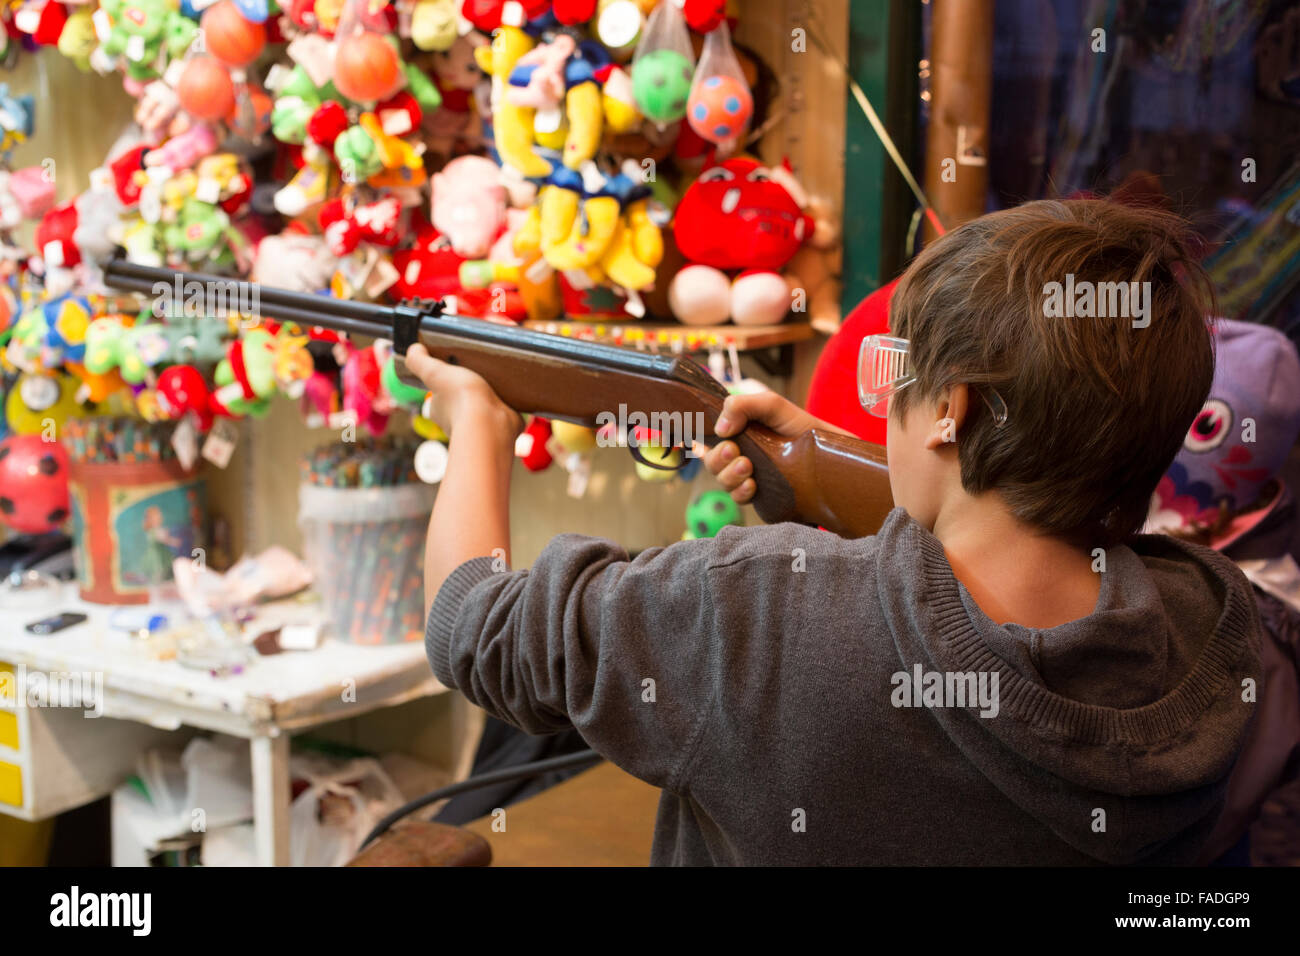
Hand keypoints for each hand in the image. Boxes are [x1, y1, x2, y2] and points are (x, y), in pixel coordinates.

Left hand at [404, 343, 522, 439]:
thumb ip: (419, 362)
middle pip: (465, 400)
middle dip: (472, 388)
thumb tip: (413, 348)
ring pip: (487, 405)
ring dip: (493, 394)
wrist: (491, 423)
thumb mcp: (434, 372)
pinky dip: (511, 402)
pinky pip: (507, 411)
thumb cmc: (461, 399)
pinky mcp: (505, 424)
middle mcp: (460, 420)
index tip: (458, 369)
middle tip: (483, 369)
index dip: (447, 383)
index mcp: (441, 410)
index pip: (440, 395)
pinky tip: (515, 390)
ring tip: (502, 376)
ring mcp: (484, 423)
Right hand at [703, 391, 837, 504]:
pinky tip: (752, 485)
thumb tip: (721, 429)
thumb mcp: (773, 405)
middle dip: (718, 459)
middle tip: (735, 452)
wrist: (831, 453)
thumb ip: (743, 405)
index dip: (706, 439)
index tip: (722, 437)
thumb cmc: (801, 426)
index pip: (709, 437)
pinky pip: (738, 498)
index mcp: (739, 431)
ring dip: (728, 475)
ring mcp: (749, 476)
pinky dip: (740, 492)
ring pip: (722, 481)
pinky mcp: (759, 496)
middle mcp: (741, 453)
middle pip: (712, 461)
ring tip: (747, 467)